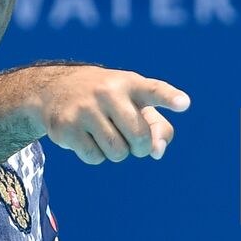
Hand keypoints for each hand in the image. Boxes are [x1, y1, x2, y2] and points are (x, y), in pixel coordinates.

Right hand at [24, 66, 189, 163]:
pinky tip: (87, 138)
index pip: (154, 90)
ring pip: (117, 152)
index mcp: (131, 83)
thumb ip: (158, 127)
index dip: (170, 98)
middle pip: (140, 137)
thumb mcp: (135, 103)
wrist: (55, 88)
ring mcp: (85, 108)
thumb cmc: (109, 99)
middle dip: (139, 147)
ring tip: (107, 135)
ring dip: (117, 153)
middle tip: (131, 139)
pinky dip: (96, 155)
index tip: (184, 103)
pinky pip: (95, 158)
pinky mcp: (66, 126)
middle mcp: (108, 91)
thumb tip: (157, 151)